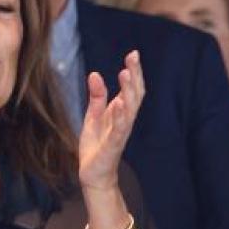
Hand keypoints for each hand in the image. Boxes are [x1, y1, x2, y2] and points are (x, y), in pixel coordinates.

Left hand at [79, 51, 144, 190]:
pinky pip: (120, 129)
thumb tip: (95, 73)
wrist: (94, 174)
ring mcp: (121, 133)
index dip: (134, 72)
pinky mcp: (113, 145)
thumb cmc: (96, 146)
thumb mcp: (93, 116)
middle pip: (135, 95)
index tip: (133, 54)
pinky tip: (120, 103)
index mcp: (121, 113)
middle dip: (135, 76)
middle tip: (133, 57)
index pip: (132, 89)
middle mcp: (125, 121)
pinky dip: (120, 116)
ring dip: (129, 92)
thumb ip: (97, 97)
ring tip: (126, 74)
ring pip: (130, 109)